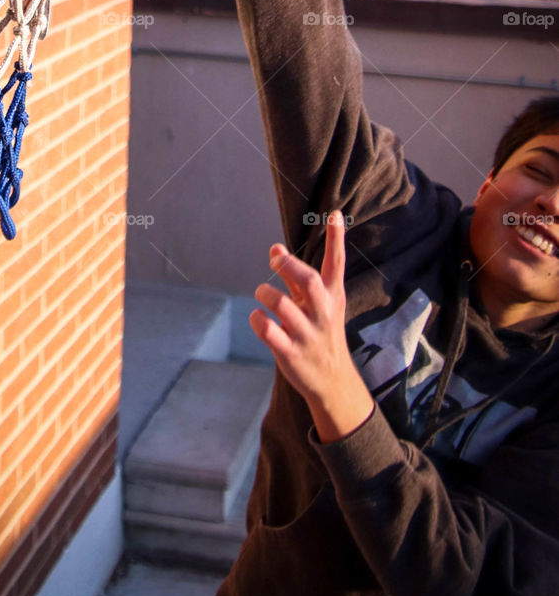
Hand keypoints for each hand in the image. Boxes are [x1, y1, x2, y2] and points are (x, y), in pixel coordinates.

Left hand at [250, 213, 373, 443]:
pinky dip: (258, 320)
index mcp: (332, 297)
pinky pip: (269, 332)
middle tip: (276, 259)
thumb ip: (296, 276)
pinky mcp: (291, 354)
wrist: (332, 381)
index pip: (336, 264)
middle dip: (288, 266)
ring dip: (266, 294)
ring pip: (283, 306)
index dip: (336, 239)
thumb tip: (275, 248)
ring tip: (262, 293)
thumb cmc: (320, 331)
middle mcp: (322, 314)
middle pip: (309, 282)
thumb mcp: (316, 304)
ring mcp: (307, 335)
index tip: (334, 213)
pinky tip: (258, 317)